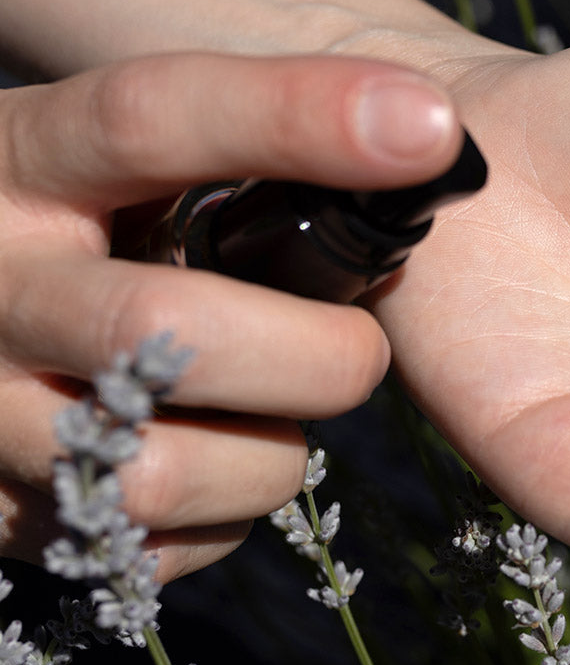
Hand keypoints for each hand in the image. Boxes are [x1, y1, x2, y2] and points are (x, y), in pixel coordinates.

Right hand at [0, 51, 460, 579]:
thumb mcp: (120, 166)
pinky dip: (223, 517)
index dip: (295, 116)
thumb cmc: (88, 238)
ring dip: (268, 453)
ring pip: (162, 470)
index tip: (431, 123)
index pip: (149, 116)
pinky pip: (155, 549)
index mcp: (23, 159)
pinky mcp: (1, 518)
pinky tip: (215, 461)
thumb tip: (414, 141)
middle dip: (315, 355)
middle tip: (360, 349)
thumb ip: (235, 149)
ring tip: (269, 411)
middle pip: (164, 329)